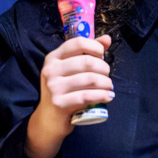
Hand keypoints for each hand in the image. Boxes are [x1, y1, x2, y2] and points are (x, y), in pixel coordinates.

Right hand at [24, 35, 112, 157]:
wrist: (49, 119)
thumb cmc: (64, 91)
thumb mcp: (71, 70)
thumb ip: (88, 53)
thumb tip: (107, 39)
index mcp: (53, 57)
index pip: (78, 42)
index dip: (96, 48)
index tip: (102, 57)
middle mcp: (51, 70)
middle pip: (87, 61)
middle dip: (104, 69)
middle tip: (107, 77)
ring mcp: (53, 87)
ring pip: (90, 79)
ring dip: (106, 83)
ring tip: (109, 88)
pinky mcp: (59, 103)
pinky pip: (87, 96)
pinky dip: (102, 95)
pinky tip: (108, 97)